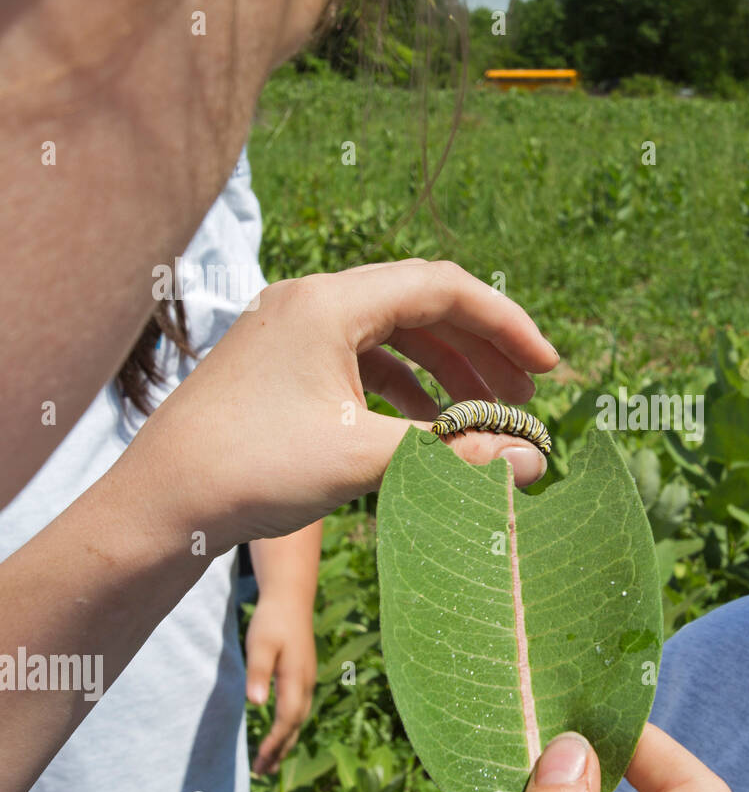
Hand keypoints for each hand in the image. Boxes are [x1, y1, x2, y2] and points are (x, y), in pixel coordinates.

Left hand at [121, 260, 559, 552]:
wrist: (159, 503)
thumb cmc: (253, 469)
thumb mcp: (364, 458)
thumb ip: (455, 454)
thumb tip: (533, 461)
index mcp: (332, 302)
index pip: (444, 288)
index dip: (507, 324)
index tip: (547, 367)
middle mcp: (313, 301)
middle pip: (423, 305)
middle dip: (483, 350)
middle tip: (526, 396)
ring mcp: (295, 331)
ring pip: (395, 334)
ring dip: (447, 371)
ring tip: (488, 417)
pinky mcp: (285, 363)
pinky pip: (364, 360)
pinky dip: (407, 388)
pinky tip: (429, 429)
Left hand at [244, 593, 317, 774]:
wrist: (291, 598)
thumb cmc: (272, 620)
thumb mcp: (260, 645)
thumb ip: (258, 673)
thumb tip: (256, 704)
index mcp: (296, 678)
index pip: (287, 719)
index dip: (275, 742)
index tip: (261, 761)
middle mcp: (306, 682)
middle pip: (296, 724)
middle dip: (280, 749)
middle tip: (263, 772)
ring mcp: (307, 678)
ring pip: (298, 718)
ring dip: (285, 740)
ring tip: (270, 761)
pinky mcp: (303, 674)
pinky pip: (298, 708)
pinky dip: (288, 726)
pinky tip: (279, 730)